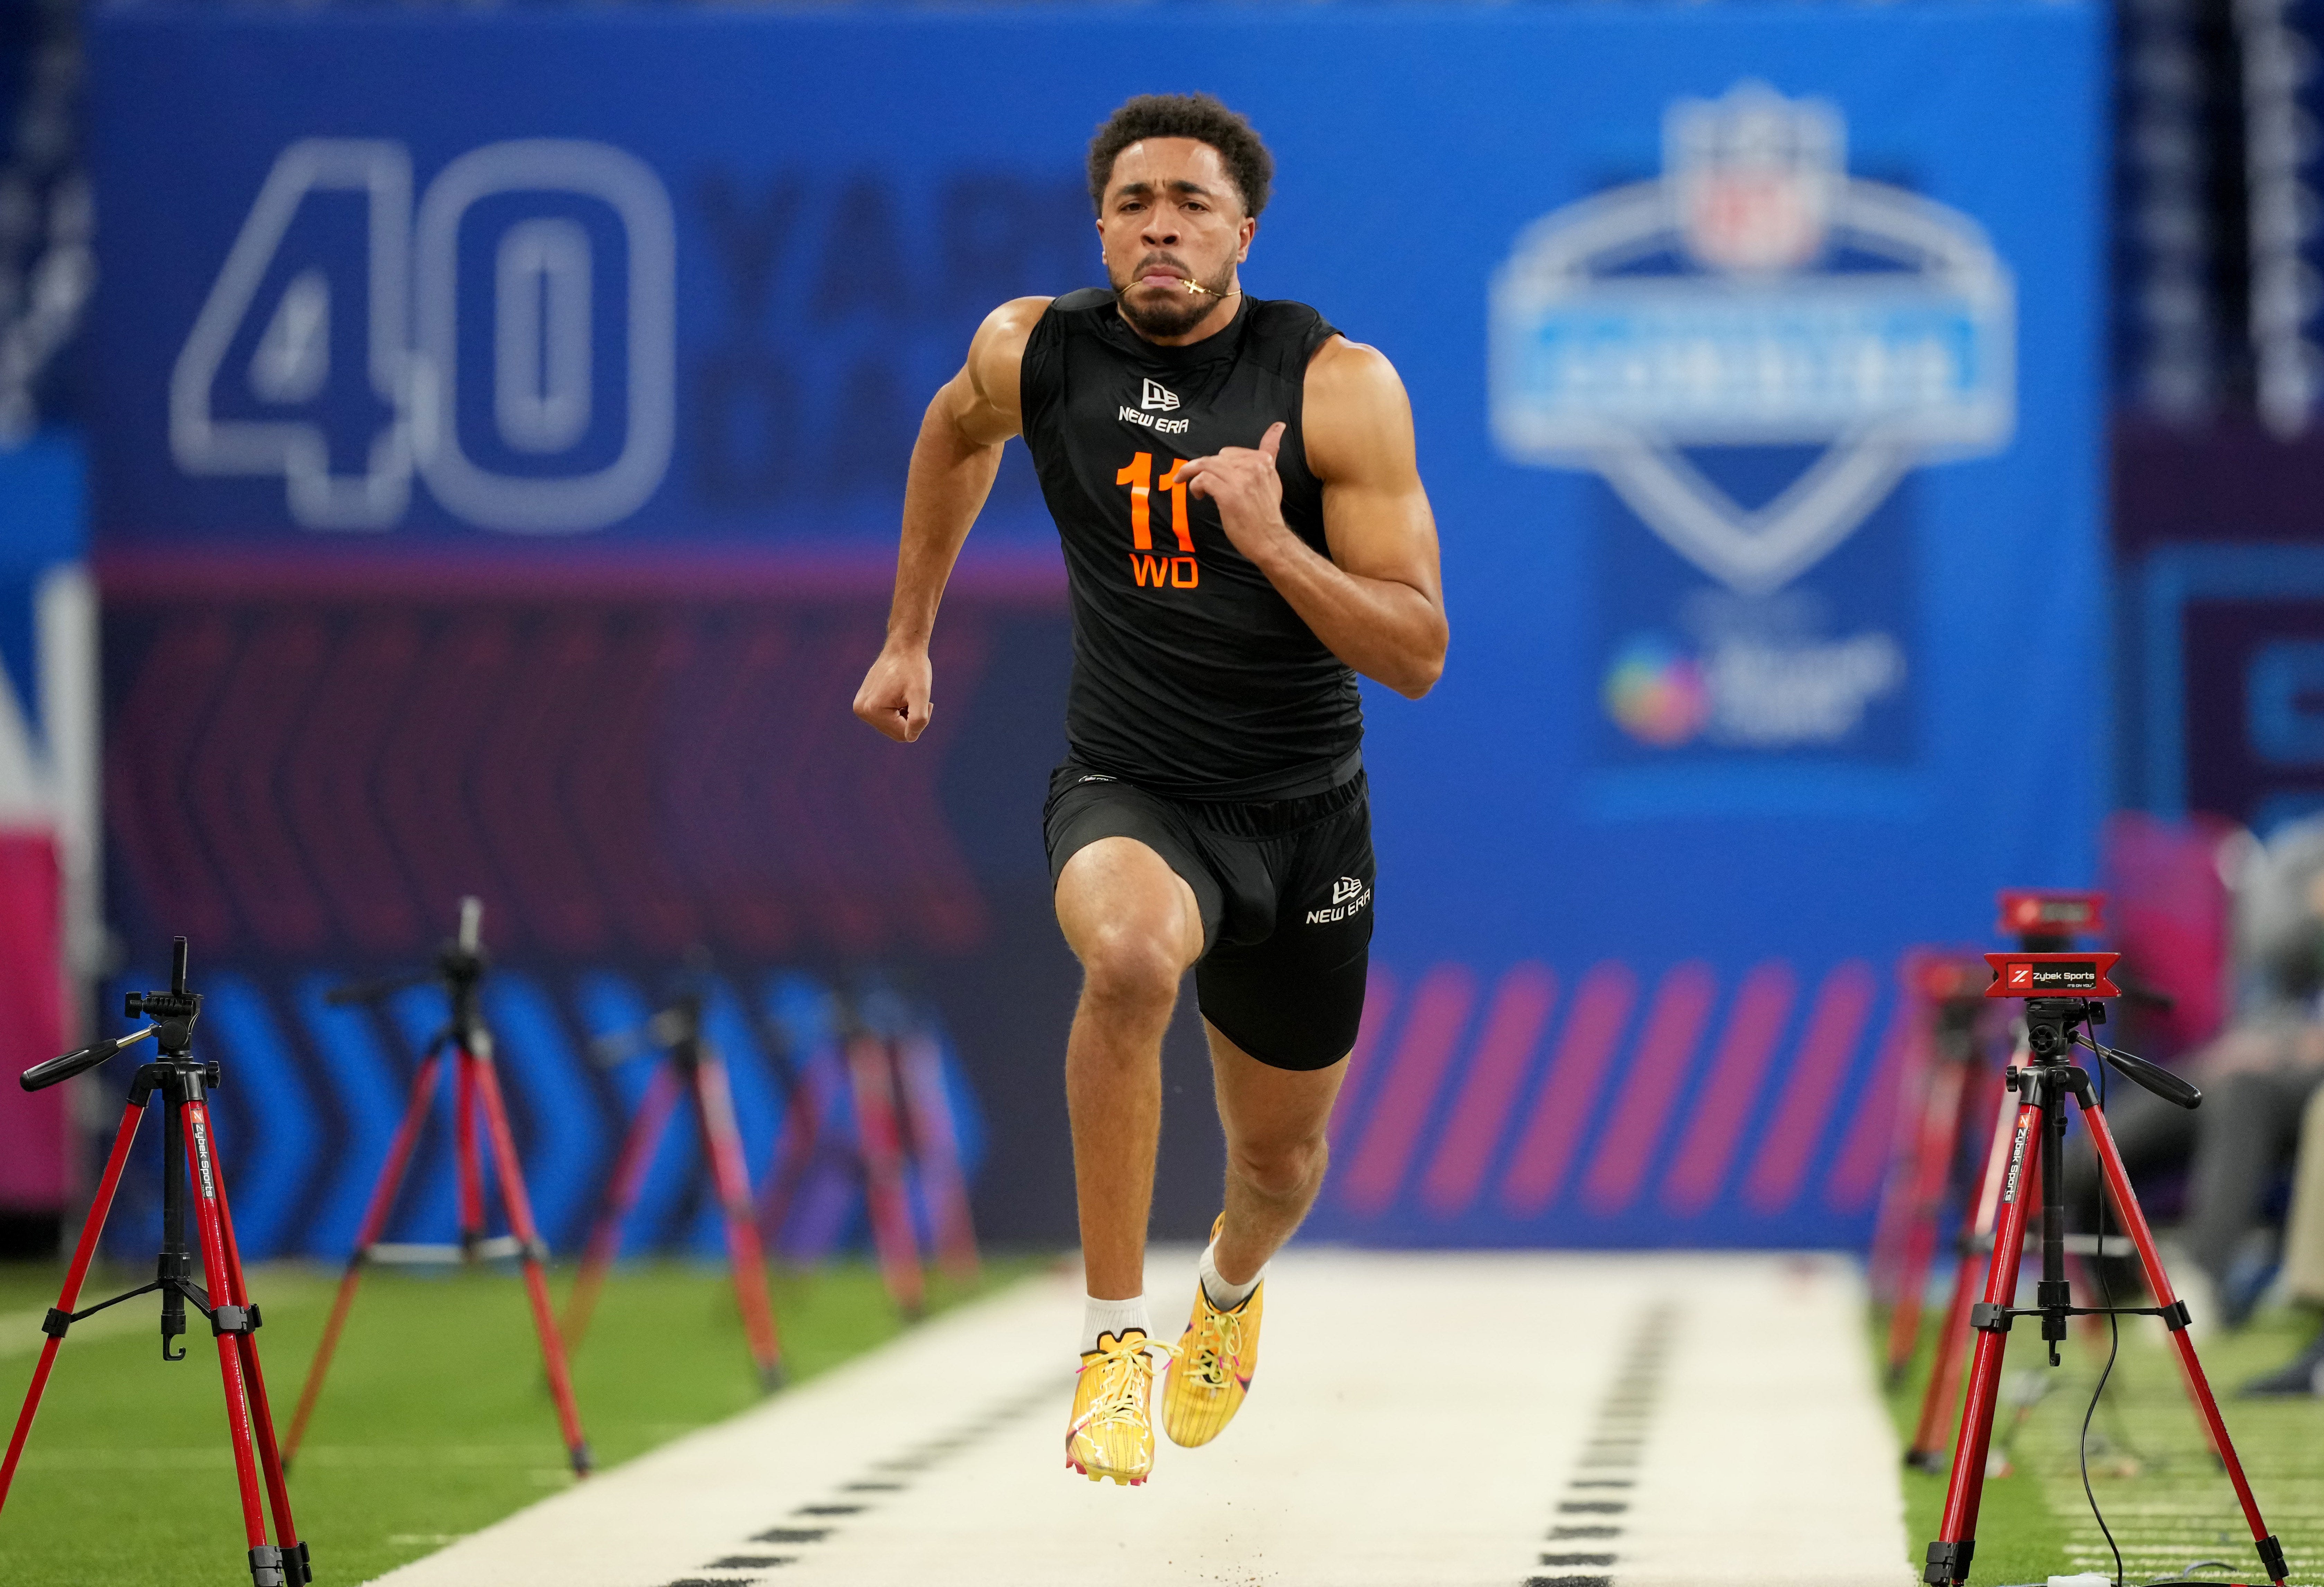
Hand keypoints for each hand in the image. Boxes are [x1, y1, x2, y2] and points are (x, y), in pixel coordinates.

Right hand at [853, 643, 932, 742]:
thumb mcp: (921, 694)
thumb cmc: (914, 668)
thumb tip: (910, 737)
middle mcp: (861, 710)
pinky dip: (896, 709)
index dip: (919, 721)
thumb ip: (918, 719)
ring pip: (891, 726)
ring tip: (906, 693)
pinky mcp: (863, 702)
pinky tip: (898, 692)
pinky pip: (885, 717)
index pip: (903, 735)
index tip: (924, 701)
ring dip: (903, 714)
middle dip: (910, 718)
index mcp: (872, 710)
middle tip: (914, 696)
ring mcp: (860, 706)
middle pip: (895, 732)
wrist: (903, 647)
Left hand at [1176, 421, 1289, 560]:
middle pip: (1217, 457)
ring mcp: (1241, 480)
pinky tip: (1198, 495)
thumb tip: (1277, 427)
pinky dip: (1195, 485)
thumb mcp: (1273, 478)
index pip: (1233, 452)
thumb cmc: (1266, 513)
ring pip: (1207, 465)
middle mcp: (1253, 466)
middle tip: (1194, 478)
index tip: (1209, 471)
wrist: (1269, 539)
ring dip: (1191, 472)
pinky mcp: (1228, 494)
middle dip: (1203, 467)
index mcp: (1263, 461)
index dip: (1218, 461)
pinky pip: (1203, 480)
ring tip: (1184, 480)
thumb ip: (1270, 453)